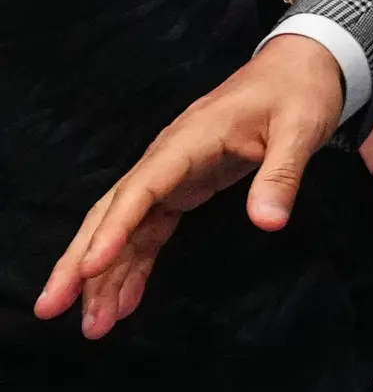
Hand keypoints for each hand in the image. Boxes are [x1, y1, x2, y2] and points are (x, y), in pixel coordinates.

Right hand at [33, 34, 347, 338]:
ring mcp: (171, 175)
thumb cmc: (298, 92)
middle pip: (111, 212)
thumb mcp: (300, 129)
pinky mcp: (182, 188)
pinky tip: (122, 301)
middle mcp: (167, 159)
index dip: (114, 229)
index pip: (141, 189)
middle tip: (52, 308)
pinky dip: (132, 266)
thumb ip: (282, 175)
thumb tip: (268, 223)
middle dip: (80, 262)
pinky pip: (147, 231)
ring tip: (92, 325)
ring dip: (103, 276)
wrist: (300, 66)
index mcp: (189, 141)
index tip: (91, 267)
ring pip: (122, 229)